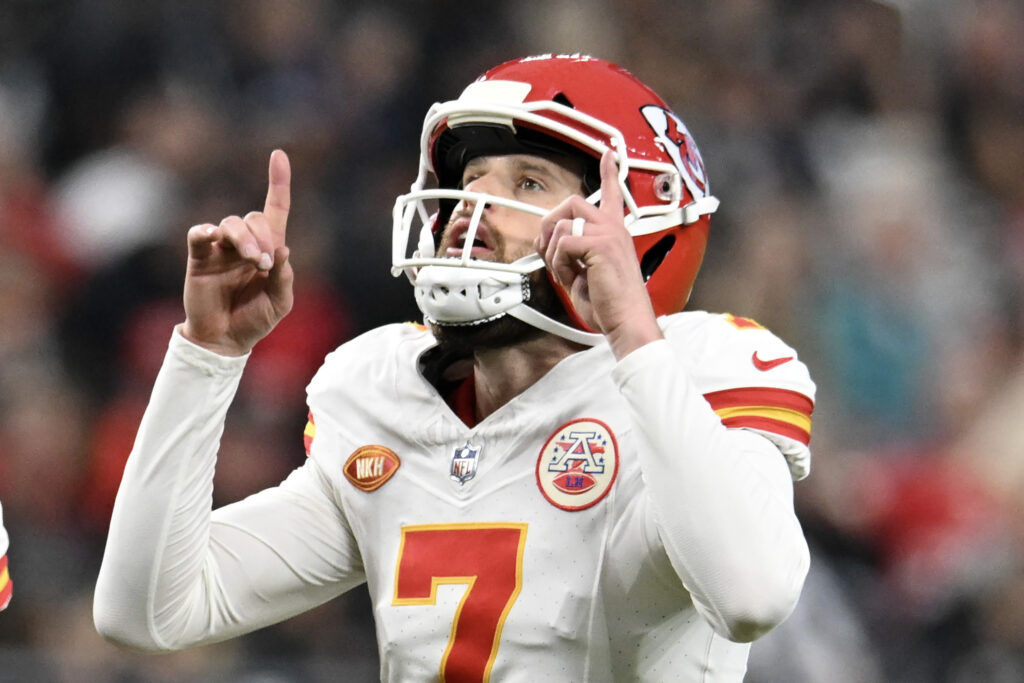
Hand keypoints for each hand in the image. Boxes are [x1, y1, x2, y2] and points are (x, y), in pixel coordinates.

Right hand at [180, 150, 294, 355]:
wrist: (225, 339)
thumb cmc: (255, 320)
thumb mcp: (280, 302)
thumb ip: (284, 277)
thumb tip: (282, 249)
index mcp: (268, 249)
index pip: (275, 209)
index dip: (278, 182)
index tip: (278, 155)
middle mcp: (244, 243)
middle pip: (253, 217)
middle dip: (264, 236)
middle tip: (264, 263)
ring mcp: (221, 249)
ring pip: (231, 223)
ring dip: (245, 239)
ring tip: (252, 261)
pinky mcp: (199, 256)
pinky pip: (200, 234)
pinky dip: (206, 231)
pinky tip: (214, 238)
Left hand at [536, 150, 662, 358]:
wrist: (627, 321)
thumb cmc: (610, 304)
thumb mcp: (585, 273)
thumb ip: (571, 254)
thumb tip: (548, 244)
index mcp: (614, 233)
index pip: (613, 194)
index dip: (609, 171)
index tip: (609, 153)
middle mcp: (613, 228)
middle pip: (570, 203)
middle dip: (550, 225)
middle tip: (550, 251)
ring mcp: (608, 234)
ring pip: (562, 224)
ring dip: (554, 253)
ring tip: (568, 273)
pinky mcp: (601, 245)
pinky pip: (562, 244)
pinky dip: (559, 264)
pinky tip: (572, 278)